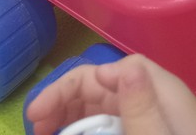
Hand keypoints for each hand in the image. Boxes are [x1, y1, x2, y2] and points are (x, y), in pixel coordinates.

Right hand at [27, 56, 195, 134]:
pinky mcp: (145, 122)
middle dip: (58, 105)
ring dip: (68, 117)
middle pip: (89, 87)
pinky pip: (108, 119)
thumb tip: (121, 68)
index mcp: (145, 81)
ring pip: (95, 105)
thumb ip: (140, 104)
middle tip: (36, 132)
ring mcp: (143, 105)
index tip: (35, 119)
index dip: (58, 92)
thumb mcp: (160, 131)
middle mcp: (141, 87)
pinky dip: (86, 127)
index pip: (90, 75)